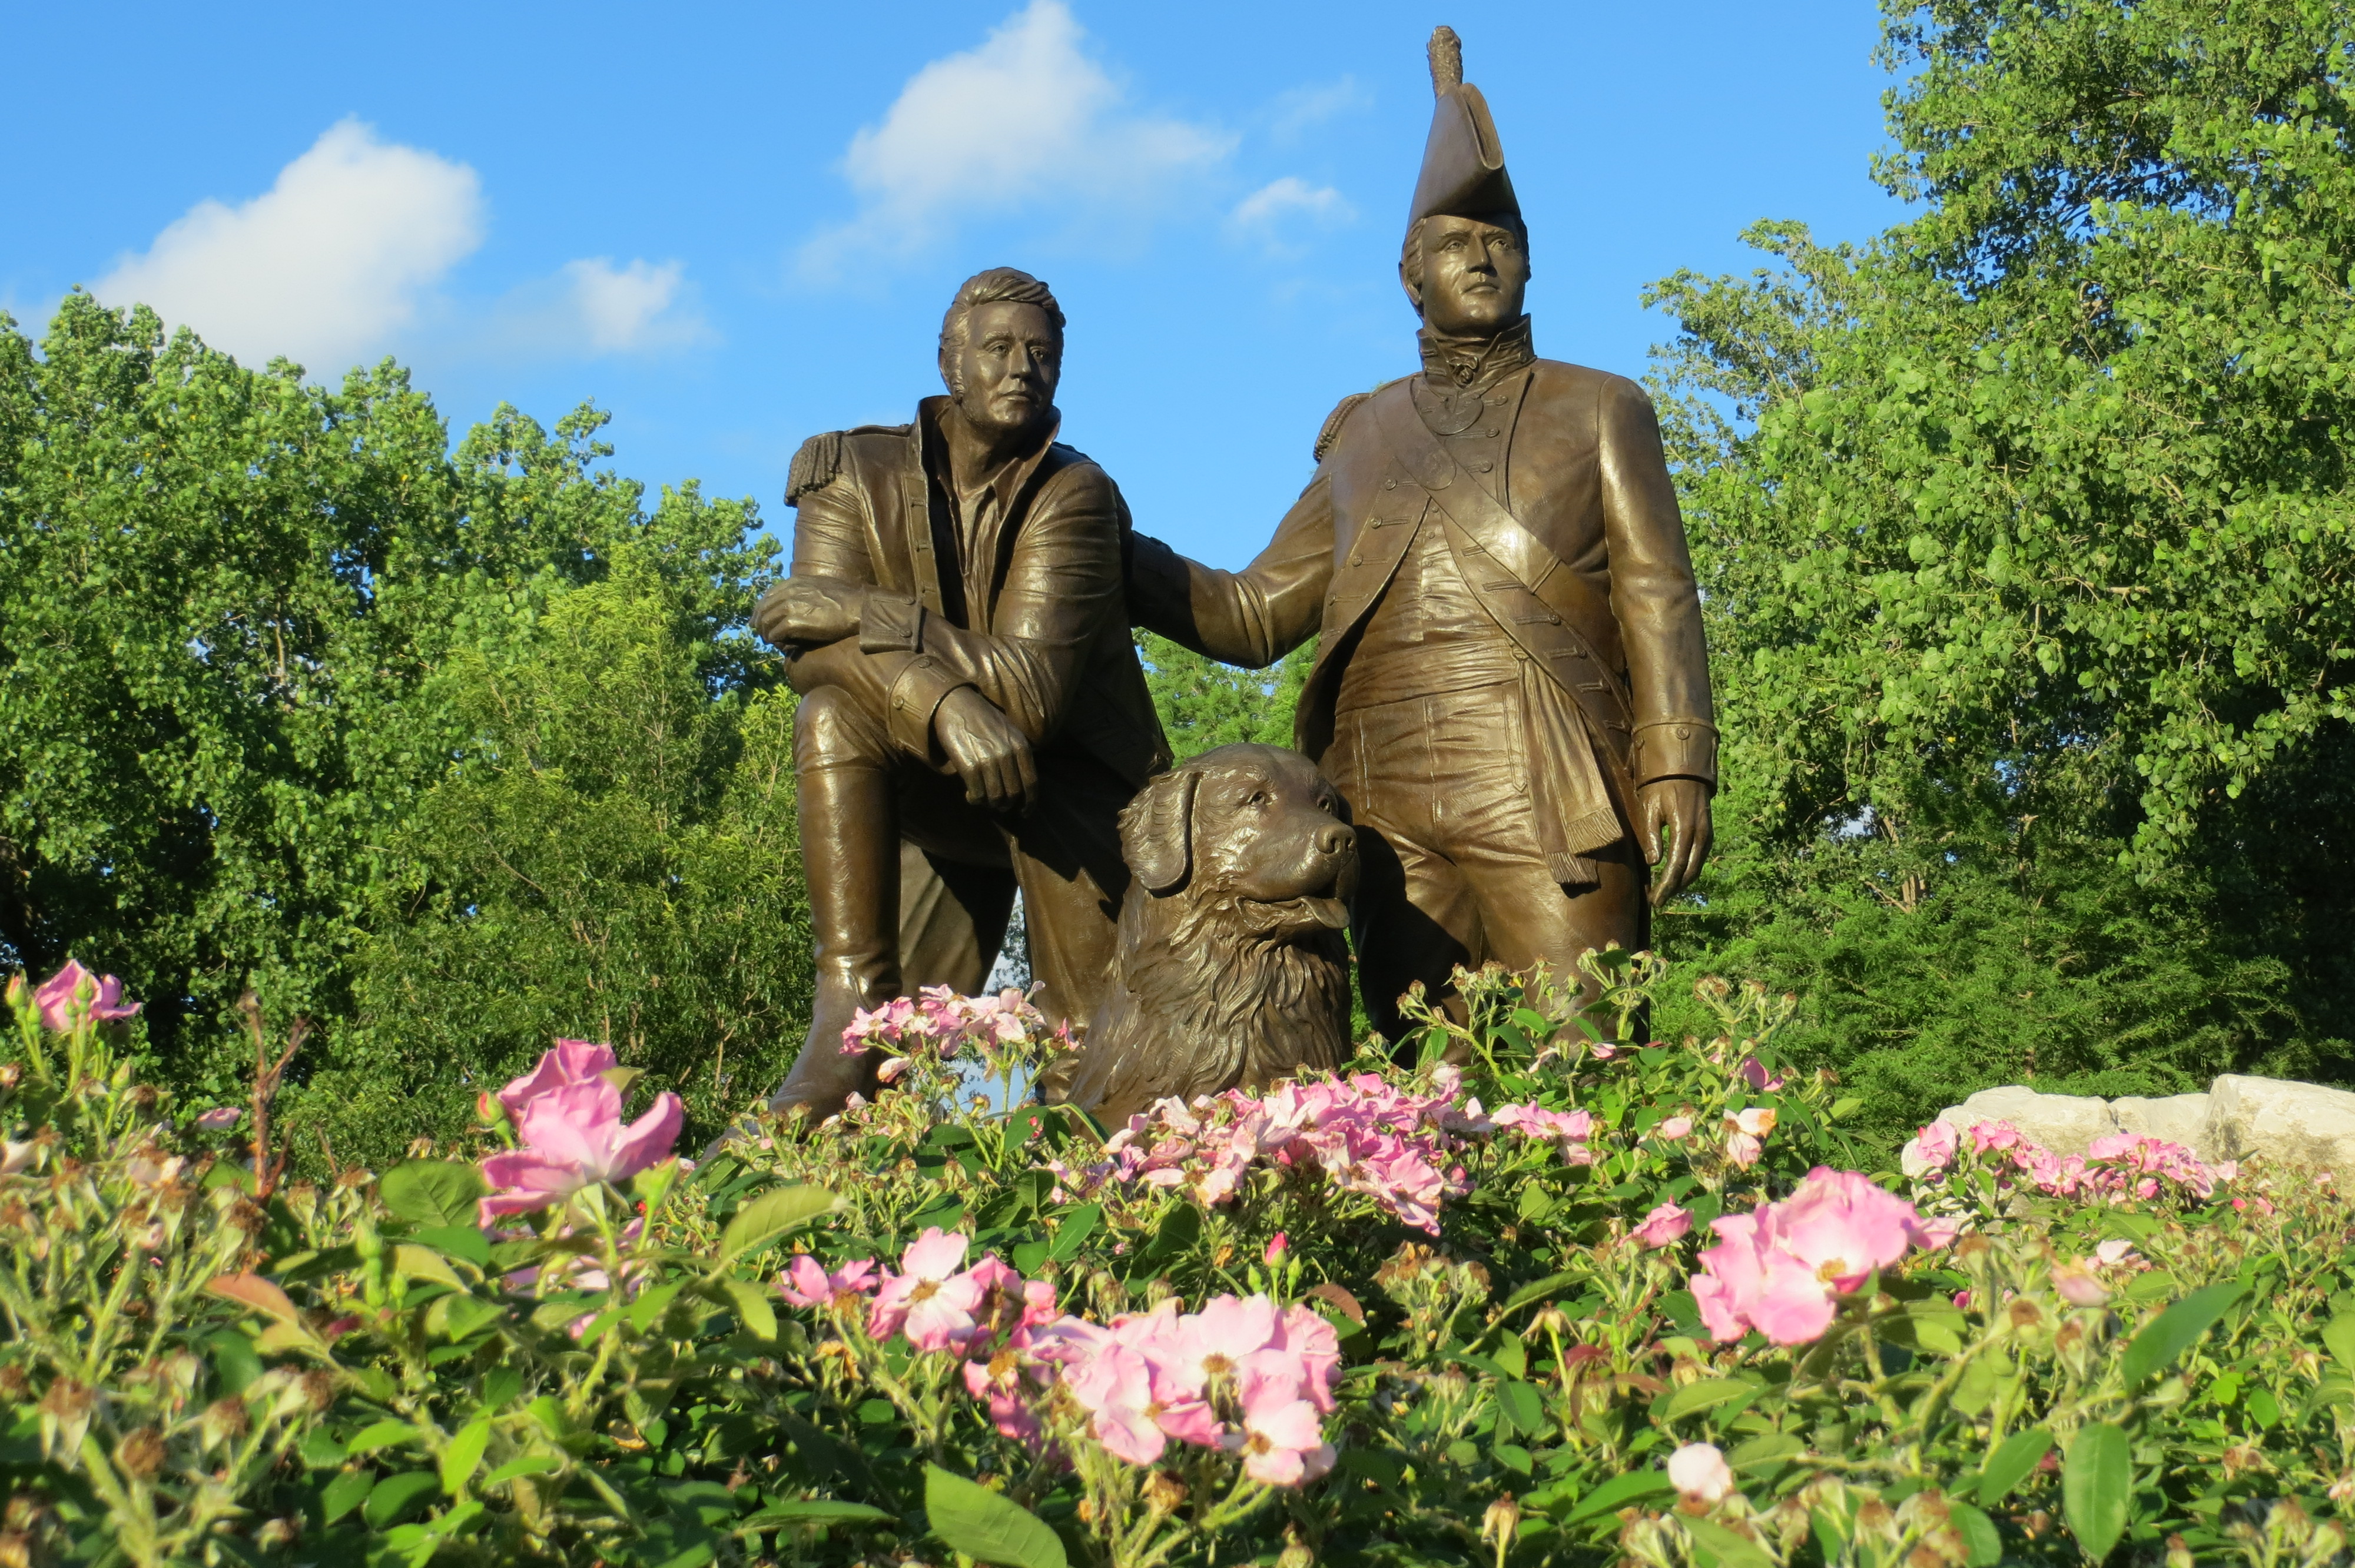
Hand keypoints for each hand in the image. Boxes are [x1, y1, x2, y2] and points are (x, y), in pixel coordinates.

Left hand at [752, 577, 863, 648]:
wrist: (858, 607)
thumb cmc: (846, 599)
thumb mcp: (821, 586)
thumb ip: (806, 591)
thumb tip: (798, 603)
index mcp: (794, 582)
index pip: (767, 596)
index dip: (761, 610)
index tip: (760, 621)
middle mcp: (789, 592)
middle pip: (762, 610)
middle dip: (761, 624)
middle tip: (765, 636)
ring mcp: (790, 606)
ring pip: (765, 623)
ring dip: (767, 634)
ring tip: (774, 642)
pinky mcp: (794, 622)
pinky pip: (775, 634)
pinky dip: (776, 641)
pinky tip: (783, 646)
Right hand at [935, 686, 1037, 813]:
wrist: (954, 704)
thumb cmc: (982, 719)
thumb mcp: (1009, 731)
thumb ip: (1018, 754)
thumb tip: (1021, 784)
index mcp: (1021, 746)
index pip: (1031, 783)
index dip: (1029, 803)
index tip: (1025, 813)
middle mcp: (1008, 755)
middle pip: (1013, 794)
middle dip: (1006, 805)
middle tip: (997, 806)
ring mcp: (989, 760)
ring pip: (996, 798)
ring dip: (989, 803)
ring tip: (982, 799)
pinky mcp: (970, 766)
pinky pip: (977, 794)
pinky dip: (975, 799)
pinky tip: (970, 795)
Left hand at [1638, 778, 1712, 907]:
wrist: (1685, 768)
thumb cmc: (1661, 786)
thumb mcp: (1650, 807)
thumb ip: (1652, 835)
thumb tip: (1654, 863)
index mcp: (1684, 830)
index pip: (1675, 867)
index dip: (1666, 887)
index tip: (1654, 900)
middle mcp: (1700, 834)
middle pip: (1689, 871)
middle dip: (1674, 889)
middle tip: (1657, 901)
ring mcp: (1707, 833)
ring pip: (1698, 866)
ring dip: (1683, 882)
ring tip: (1666, 892)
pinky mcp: (1708, 830)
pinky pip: (1701, 857)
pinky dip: (1690, 870)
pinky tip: (1678, 875)